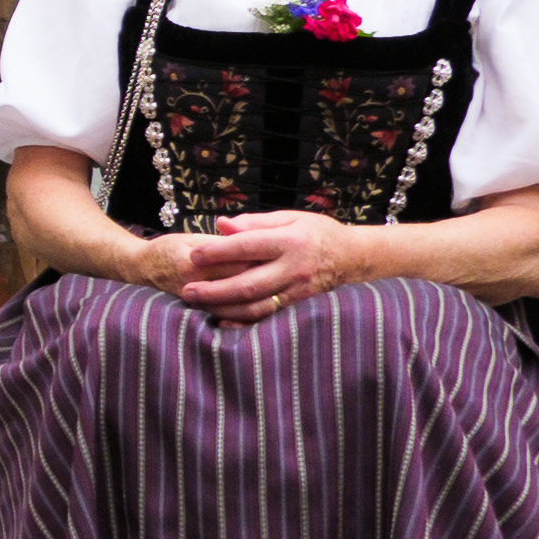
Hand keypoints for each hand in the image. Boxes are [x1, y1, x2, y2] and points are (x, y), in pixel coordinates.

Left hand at [171, 208, 363, 324]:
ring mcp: (298, 291)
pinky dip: (244, 321)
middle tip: (186, 290)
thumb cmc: (315, 232)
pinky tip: (222, 321)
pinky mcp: (299, 306)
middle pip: (248, 284)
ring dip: (224, 308)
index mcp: (289, 241)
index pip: (247, 247)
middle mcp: (294, 269)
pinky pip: (268, 317)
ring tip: (198, 305)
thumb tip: (221, 225)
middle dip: (214, 289)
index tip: (193, 255)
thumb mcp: (289, 217)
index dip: (218, 252)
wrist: (352, 256)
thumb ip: (254, 222)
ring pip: (256, 306)